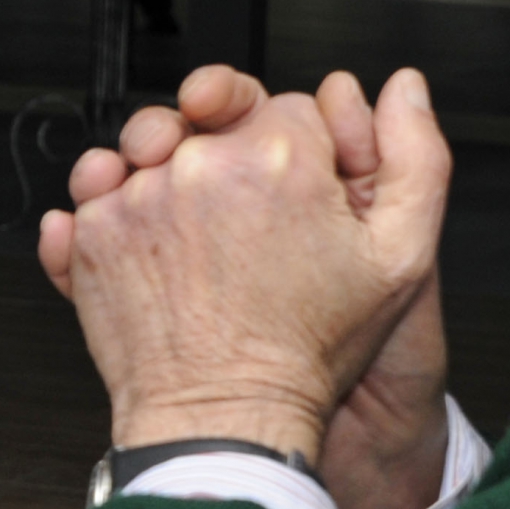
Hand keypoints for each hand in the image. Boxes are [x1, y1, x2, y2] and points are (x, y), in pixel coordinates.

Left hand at [39, 66, 451, 488]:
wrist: (226, 419)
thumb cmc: (306, 351)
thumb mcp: (402, 258)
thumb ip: (418, 159)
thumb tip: (407, 89)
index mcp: (280, 157)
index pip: (287, 108)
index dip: (298, 150)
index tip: (295, 194)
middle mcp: (202, 164)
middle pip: (211, 115)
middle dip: (224, 145)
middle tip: (237, 206)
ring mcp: (138, 195)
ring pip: (148, 148)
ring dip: (162, 172)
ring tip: (189, 230)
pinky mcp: (91, 231)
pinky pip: (94, 193)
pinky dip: (111, 210)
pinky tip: (144, 246)